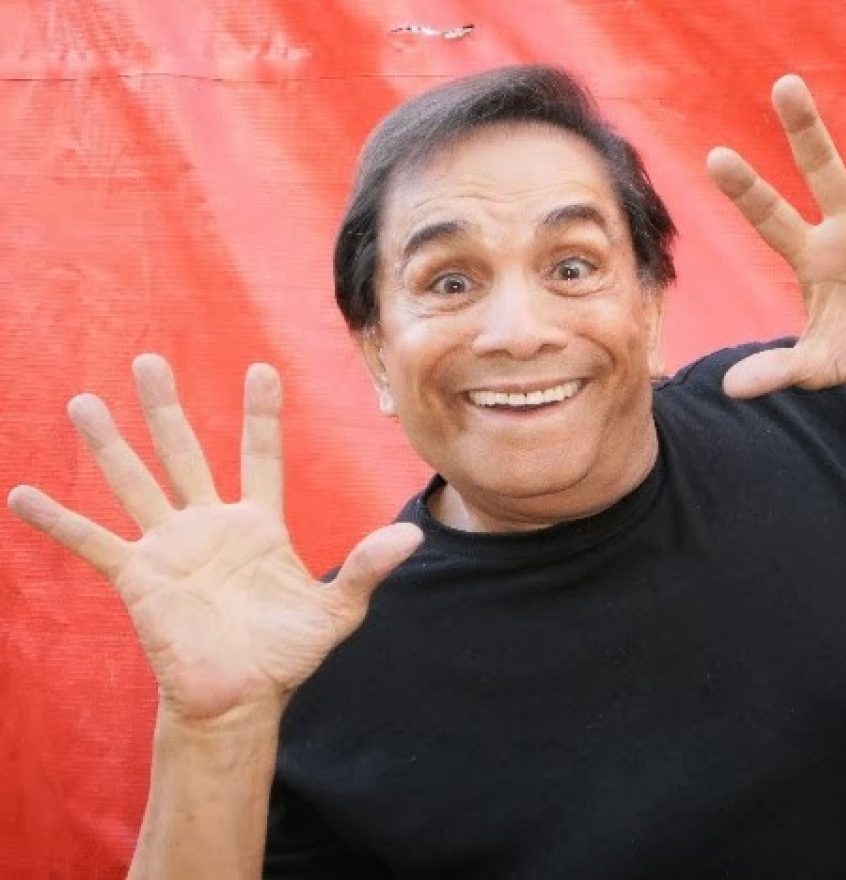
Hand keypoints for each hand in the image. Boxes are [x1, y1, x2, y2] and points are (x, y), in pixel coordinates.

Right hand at [8, 355, 421, 722]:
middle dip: (166, 409)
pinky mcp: (138, 579)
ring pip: (135, 484)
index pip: (260, 456)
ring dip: (109, 445)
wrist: (241, 700)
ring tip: (84, 402)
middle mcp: (210, 525)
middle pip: (184, 453)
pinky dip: (58, 521)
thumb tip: (415, 534)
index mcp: (259, 525)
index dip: (261, 414)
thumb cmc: (287, 654)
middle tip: (148, 361)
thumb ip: (367, 568)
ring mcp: (170, 548)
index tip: (262, 368)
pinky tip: (23, 495)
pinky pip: (92, 544)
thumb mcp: (336, 610)